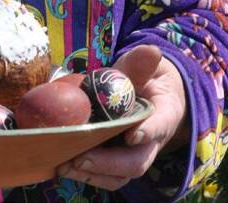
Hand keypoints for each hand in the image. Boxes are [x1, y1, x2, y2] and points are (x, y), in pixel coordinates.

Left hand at [57, 45, 188, 191]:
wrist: (152, 94)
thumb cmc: (147, 79)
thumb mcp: (146, 67)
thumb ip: (142, 63)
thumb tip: (151, 51)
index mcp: (164, 114)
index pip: (160, 125)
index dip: (148, 132)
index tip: (132, 135)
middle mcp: (152, 141)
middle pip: (137, 161)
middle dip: (110, 163)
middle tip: (82, 157)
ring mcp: (135, 154)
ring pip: (121, 175)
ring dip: (93, 174)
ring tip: (66, 166)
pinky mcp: (118, 160)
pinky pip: (107, 175)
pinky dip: (87, 174)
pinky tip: (64, 166)